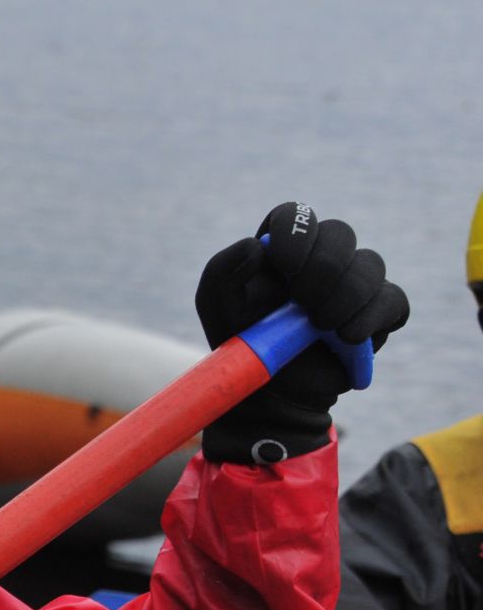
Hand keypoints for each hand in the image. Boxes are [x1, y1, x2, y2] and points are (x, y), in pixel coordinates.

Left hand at [195, 202, 407, 463]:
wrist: (271, 393)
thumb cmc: (242, 342)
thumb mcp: (216, 306)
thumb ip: (221, 270)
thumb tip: (254, 245)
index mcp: (281, 248)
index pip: (296, 216)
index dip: (297, 234)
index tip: (286, 268)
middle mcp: (320, 258)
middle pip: (340, 233)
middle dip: (324, 268)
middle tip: (304, 304)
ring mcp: (353, 284)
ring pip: (370, 264)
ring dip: (346, 296)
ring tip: (321, 327)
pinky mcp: (378, 313)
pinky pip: (393, 300)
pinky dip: (372, 317)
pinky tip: (347, 337)